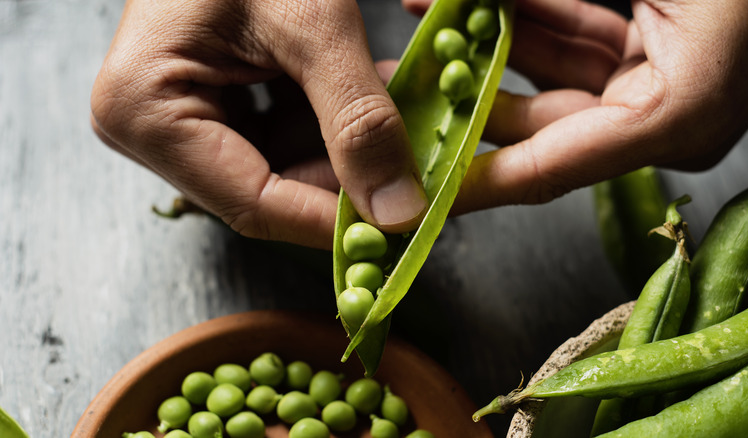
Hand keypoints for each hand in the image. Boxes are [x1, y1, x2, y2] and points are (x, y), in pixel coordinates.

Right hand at [91, 0, 428, 249]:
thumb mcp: (313, 21)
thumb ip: (358, 117)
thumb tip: (399, 212)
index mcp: (145, 110)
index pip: (254, 203)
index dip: (335, 222)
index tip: (405, 227)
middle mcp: (151, 127)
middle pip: (271, 190)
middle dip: (352, 182)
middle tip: (423, 179)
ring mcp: (180, 116)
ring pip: (285, 168)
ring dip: (352, 153)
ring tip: (411, 132)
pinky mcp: (211, 102)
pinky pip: (282, 136)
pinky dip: (336, 126)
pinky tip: (381, 108)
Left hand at [403, 0, 747, 213]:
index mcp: (672, 118)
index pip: (545, 167)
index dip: (472, 181)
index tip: (415, 195)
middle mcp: (665, 117)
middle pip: (538, 121)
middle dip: (465, 94)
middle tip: (402, 83)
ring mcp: (662, 84)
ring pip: (550, 73)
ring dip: (488, 42)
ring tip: (427, 18)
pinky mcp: (657, 52)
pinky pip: (576, 42)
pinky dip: (527, 18)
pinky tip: (474, 1)